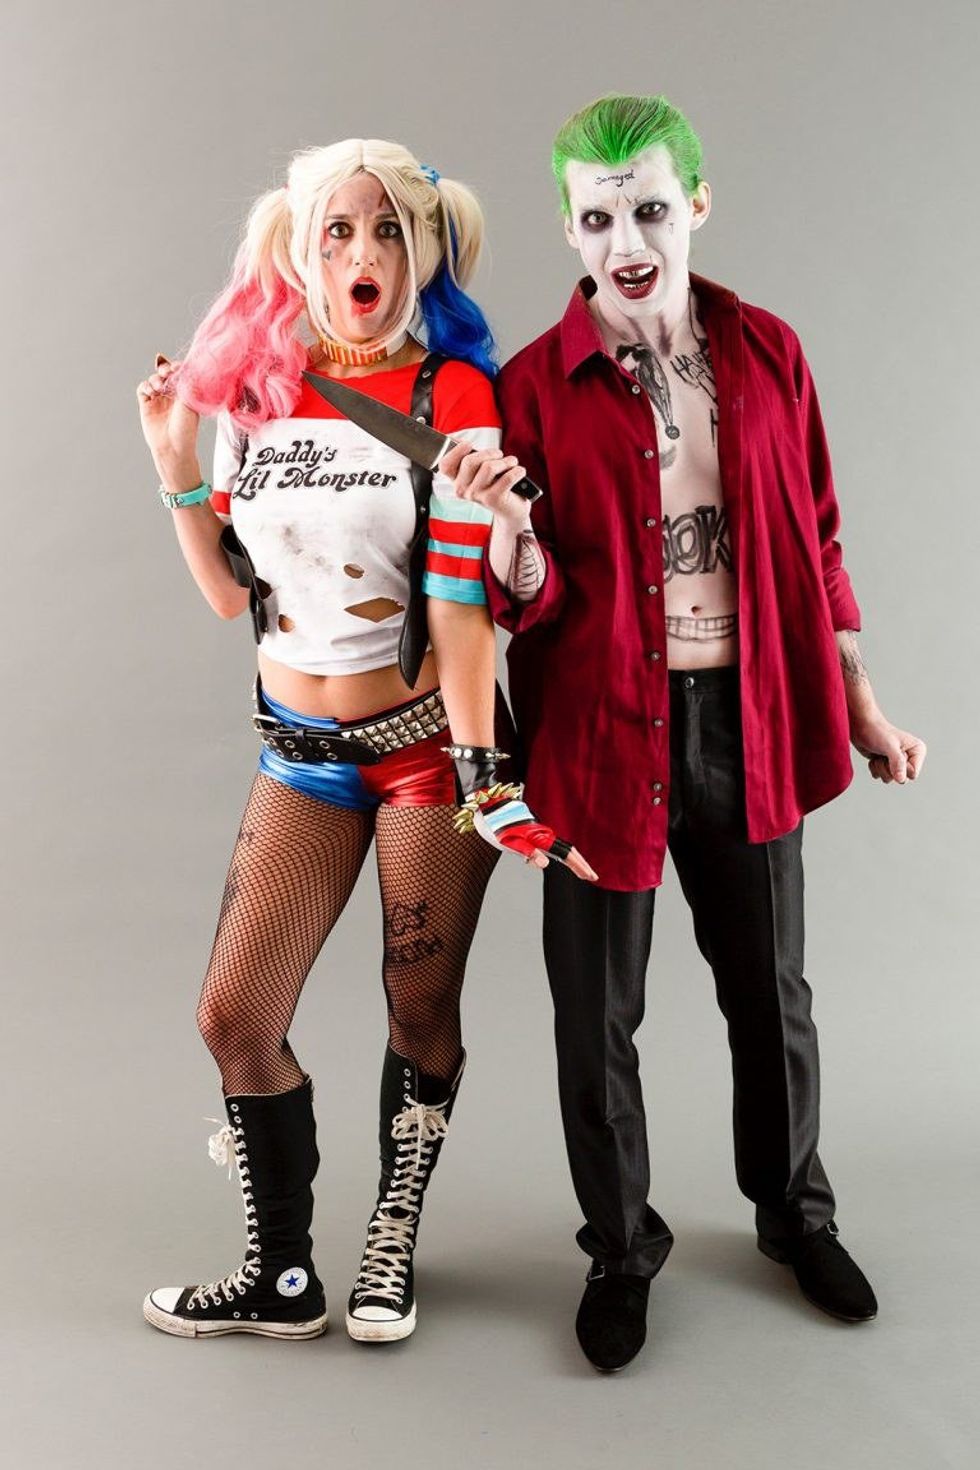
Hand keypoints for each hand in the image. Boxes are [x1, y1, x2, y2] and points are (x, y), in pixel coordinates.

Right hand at [136, 354, 200, 482]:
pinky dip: (146, 386)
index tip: (177, 368)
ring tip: (159, 388)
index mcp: (186, 392)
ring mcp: (159, 399)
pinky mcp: (146, 404)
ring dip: (155, 379)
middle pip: (166, 372)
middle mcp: (172, 394)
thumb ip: (184, 382)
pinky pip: (143, 388)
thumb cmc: (186, 427)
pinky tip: (151, 392)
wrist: (172, 446)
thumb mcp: (190, 401)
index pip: (180, 372)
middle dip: (165, 369)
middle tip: (166, 373)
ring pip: (154, 378)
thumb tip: (179, 364)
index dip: (177, 367)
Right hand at [439, 441, 530, 527]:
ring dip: (506, 461)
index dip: (455, 451)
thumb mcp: (480, 472)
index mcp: (456, 481)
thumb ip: (470, 457)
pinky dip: (518, 471)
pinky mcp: (493, 499)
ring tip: (512, 463)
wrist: (510, 511)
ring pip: (489, 467)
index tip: (468, 444)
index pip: (445, 465)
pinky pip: (507, 477)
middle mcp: (462, 490)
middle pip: (469, 461)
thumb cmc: (495, 486)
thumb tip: (460, 441)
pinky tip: (520, 472)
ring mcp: (477, 496)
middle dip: (489, 452)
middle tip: (499, 455)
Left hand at [470, 792, 597, 881]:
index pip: (565, 854)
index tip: (590, 876)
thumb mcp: (508, 842)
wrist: (486, 804)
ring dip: (571, 859)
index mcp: (540, 837)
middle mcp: (542, 833)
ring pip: (560, 846)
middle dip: (580, 864)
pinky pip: (551, 843)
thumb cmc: (495, 824)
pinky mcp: (532, 830)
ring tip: (581, 871)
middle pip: (567, 850)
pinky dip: (559, 853)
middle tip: (591, 876)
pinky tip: (555, 860)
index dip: (578, 865)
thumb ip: (527, 852)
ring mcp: (538, 831)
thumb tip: (544, 864)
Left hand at [850, 712, 926, 784]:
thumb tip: (901, 780)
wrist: (861, 725)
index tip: (894, 754)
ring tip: (879, 753)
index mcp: (917, 751)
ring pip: (890, 779)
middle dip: (888, 769)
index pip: (912, 774)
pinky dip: (874, 768)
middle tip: (884, 754)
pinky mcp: (886, 764)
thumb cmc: (877, 731)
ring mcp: (898, 762)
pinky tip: (874, 756)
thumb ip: (897, 763)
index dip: (900, 768)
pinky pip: (880, 776)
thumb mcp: (889, 747)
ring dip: (880, 767)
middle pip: (901, 779)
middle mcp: (910, 757)